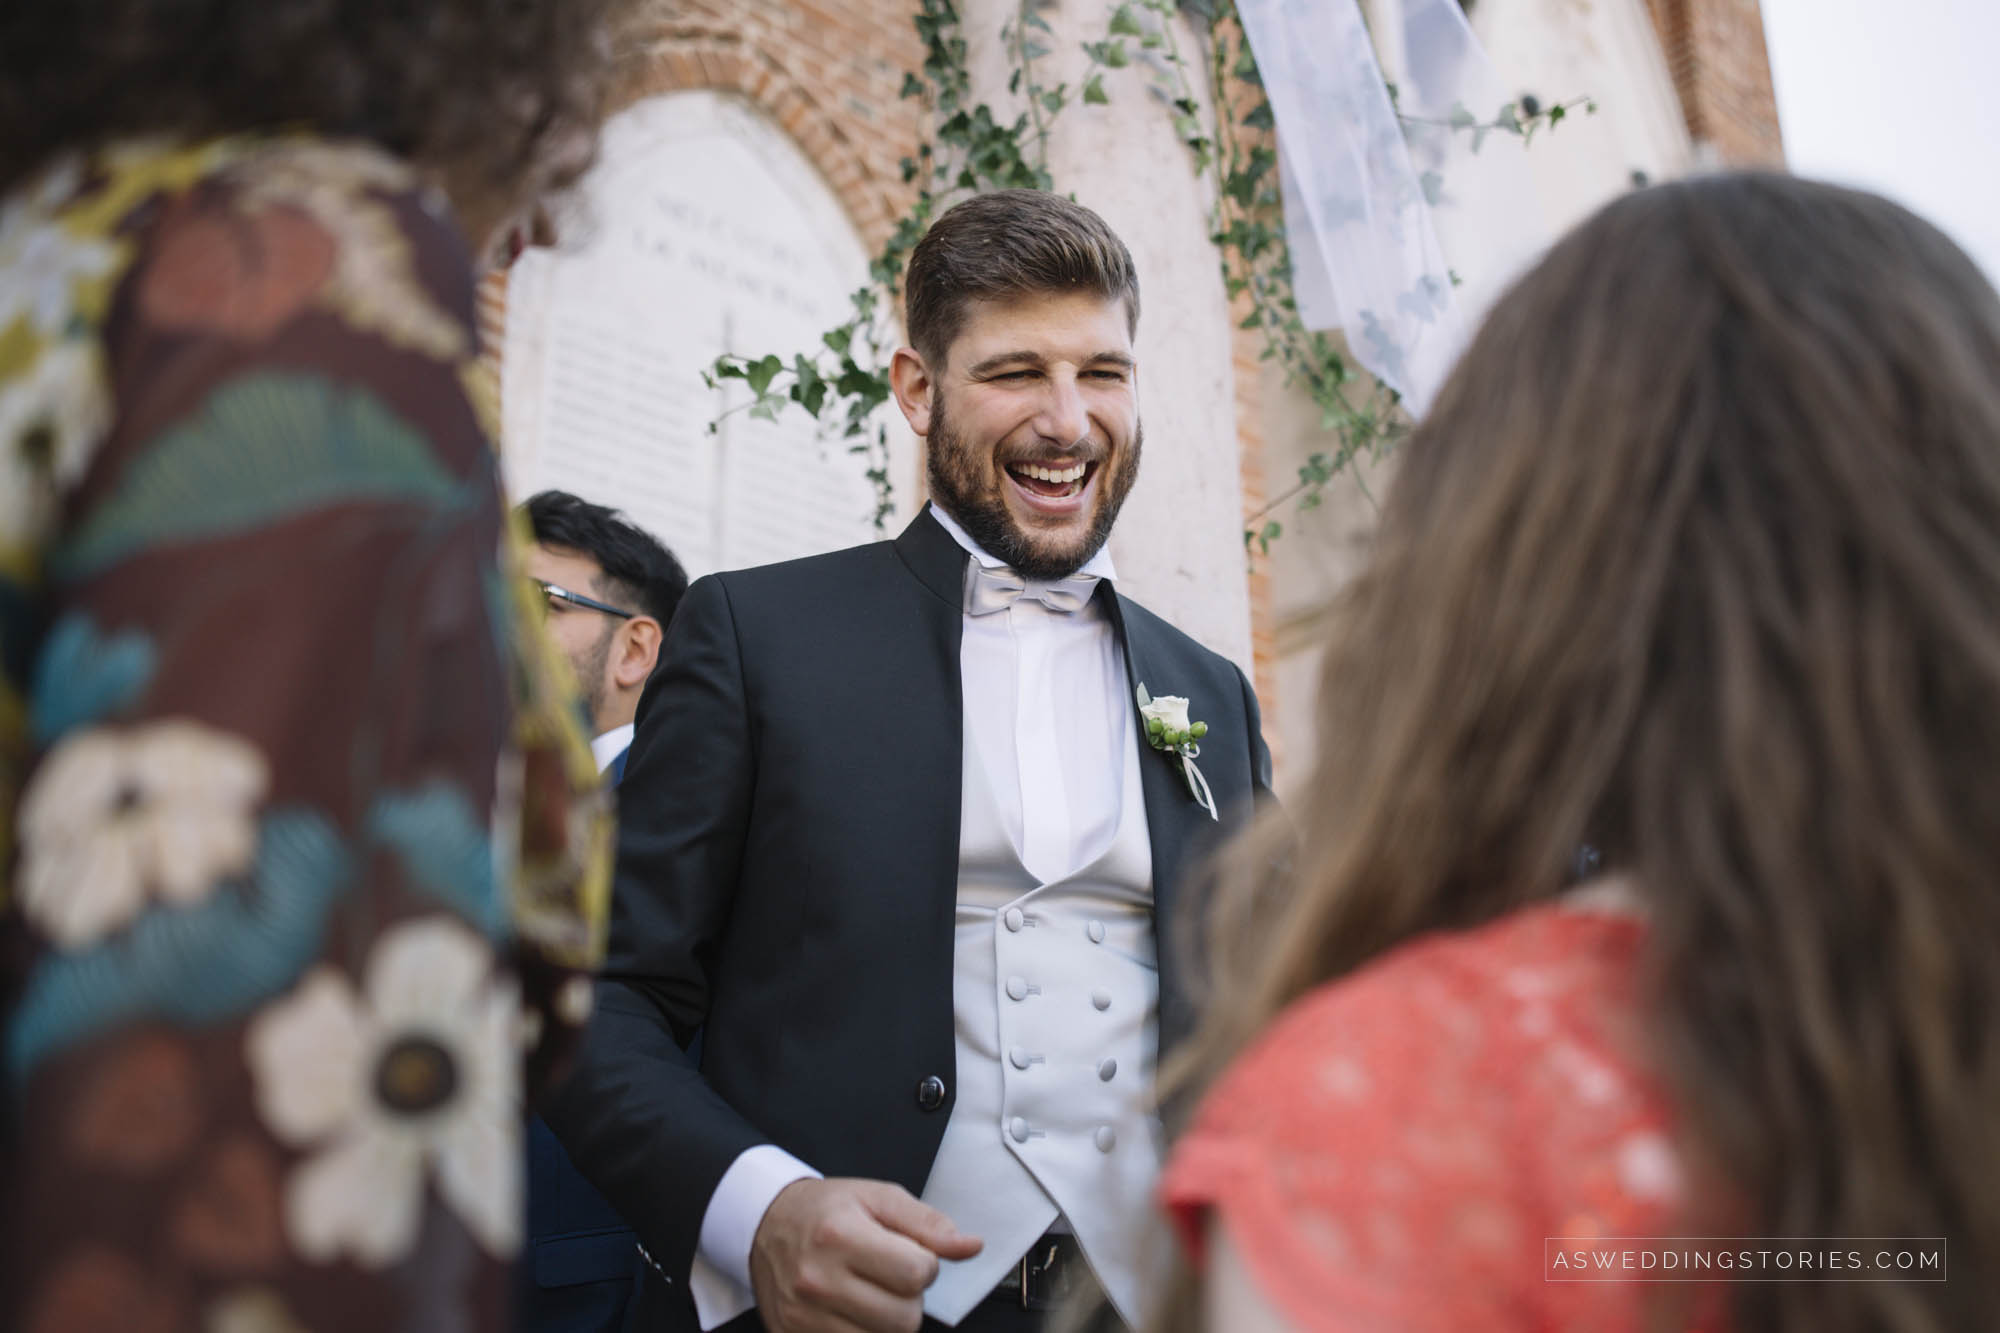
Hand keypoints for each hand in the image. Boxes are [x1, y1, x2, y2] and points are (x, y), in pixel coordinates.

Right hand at [749, 1177, 982, 1332]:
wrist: (766, 1223)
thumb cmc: (826, 1210)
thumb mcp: (878, 1198)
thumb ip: (928, 1224)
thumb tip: (970, 1246)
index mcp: (841, 1235)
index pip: (917, 1274)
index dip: (924, 1264)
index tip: (909, 1254)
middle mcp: (818, 1279)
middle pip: (904, 1319)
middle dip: (908, 1297)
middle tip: (889, 1275)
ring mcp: (804, 1315)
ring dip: (886, 1319)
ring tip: (868, 1290)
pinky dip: (863, 1331)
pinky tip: (853, 1308)